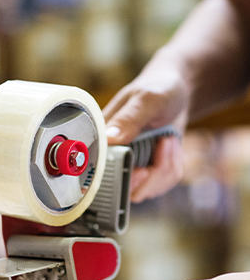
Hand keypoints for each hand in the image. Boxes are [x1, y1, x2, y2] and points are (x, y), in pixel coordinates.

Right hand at [104, 65, 188, 201]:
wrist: (179, 91)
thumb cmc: (160, 87)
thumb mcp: (146, 99)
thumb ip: (128, 119)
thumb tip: (109, 139)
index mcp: (102, 139)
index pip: (100, 175)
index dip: (122, 179)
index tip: (143, 169)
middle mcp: (112, 157)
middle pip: (125, 191)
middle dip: (153, 175)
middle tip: (163, 145)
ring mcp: (130, 167)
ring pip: (146, 191)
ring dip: (166, 168)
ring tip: (167, 140)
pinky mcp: (147, 173)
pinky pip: (161, 185)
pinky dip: (173, 168)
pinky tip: (171, 147)